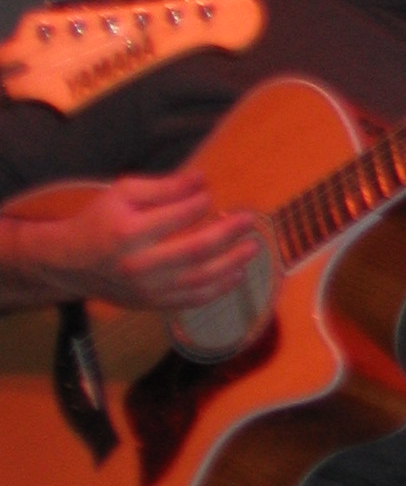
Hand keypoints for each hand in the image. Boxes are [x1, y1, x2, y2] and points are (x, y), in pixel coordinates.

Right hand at [10, 171, 260, 313]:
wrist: (72, 262)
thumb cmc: (101, 220)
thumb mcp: (124, 192)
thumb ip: (164, 186)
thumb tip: (202, 180)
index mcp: (130, 232)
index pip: (179, 215)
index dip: (202, 202)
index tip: (209, 194)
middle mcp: (140, 265)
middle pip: (195, 250)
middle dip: (228, 234)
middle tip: (250, 221)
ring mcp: (146, 290)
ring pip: (198, 280)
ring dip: (231, 264)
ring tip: (252, 248)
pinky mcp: (151, 305)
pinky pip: (190, 300)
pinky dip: (217, 290)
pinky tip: (236, 275)